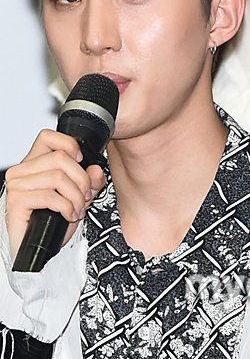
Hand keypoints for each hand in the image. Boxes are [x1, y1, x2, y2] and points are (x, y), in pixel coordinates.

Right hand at [5, 129, 105, 259]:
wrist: (41, 249)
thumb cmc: (54, 222)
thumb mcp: (80, 197)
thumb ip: (91, 182)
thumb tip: (96, 170)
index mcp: (35, 164)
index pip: (48, 137)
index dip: (70, 145)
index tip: (81, 161)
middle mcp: (23, 171)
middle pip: (60, 157)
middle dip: (81, 179)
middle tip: (85, 195)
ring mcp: (17, 186)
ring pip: (58, 177)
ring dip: (76, 197)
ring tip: (77, 208)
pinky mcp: (16, 202)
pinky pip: (50, 196)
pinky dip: (66, 207)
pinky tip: (69, 215)